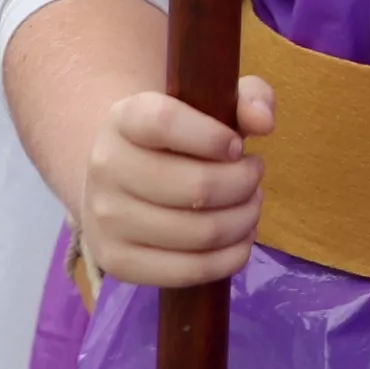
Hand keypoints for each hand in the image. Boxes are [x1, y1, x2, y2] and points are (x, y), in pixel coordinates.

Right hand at [77, 76, 276, 288]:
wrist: (120, 183)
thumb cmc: (180, 140)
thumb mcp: (211, 105)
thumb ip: (249, 98)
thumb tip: (263, 122)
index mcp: (124, 118)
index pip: (164, 122)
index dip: (213, 136)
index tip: (237, 146)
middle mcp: (105, 167)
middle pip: (197, 187)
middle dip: (244, 184)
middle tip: (253, 176)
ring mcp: (105, 219)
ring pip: (200, 232)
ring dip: (244, 220)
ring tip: (249, 204)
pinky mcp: (117, 262)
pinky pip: (190, 270)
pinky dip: (232, 257)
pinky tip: (240, 237)